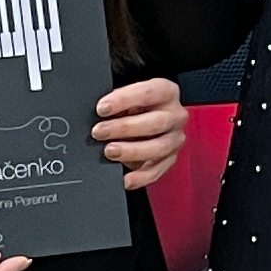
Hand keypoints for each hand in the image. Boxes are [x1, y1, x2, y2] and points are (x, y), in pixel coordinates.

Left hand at [93, 77, 187, 191]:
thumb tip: (96, 112)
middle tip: (100, 132)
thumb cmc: (132, 105)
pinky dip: (140, 177)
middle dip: (124, 128)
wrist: (144, 117)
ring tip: (109, 151)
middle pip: (155, 122)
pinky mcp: (170, 159)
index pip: (148, 93)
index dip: (124, 100)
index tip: (102, 108)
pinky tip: (125, 179)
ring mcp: (174, 139)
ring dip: (131, 151)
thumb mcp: (125, 96)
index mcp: (166, 92)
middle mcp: (175, 115)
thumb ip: (115, 101)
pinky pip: (157, 171)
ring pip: (158, 147)